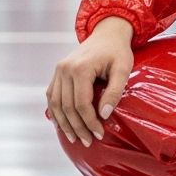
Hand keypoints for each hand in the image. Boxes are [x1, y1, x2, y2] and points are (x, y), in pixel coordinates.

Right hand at [47, 17, 133, 146]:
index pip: (81, 104)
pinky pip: (52, 96)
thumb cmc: (118, 51)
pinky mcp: (57, 72)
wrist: (107, 33)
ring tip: (75, 138)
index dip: (89, 122)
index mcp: (80, 68)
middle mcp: (64, 69)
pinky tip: (62, 124)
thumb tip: (104, 115)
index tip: (99, 135)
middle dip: (77, 127)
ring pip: (56, 104)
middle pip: (67, 107)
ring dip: (64, 124)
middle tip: (88, 142)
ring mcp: (58, 70)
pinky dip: (56, 112)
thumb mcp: (123, 69)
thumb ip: (115, 91)